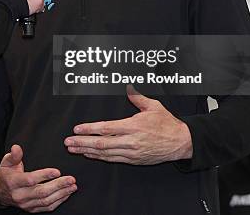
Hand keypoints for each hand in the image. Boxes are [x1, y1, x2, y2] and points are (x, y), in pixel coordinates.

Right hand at [0, 144, 76, 212]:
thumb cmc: (6, 174)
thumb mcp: (6, 162)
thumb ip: (14, 155)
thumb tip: (17, 147)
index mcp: (13, 182)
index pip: (30, 180)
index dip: (44, 175)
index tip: (57, 171)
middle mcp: (19, 195)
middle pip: (41, 192)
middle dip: (58, 185)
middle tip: (71, 179)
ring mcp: (26, 204)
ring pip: (46, 201)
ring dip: (61, 194)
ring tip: (72, 186)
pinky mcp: (31, 209)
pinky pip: (46, 207)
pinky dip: (58, 201)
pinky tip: (66, 194)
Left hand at [64, 85, 192, 164]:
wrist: (181, 143)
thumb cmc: (167, 123)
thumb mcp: (153, 106)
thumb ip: (138, 97)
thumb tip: (128, 88)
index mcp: (133, 126)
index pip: (106, 128)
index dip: (89, 129)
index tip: (77, 128)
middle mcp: (131, 141)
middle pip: (101, 143)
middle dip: (82, 143)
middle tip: (68, 142)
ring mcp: (132, 152)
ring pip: (105, 153)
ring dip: (87, 151)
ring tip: (74, 149)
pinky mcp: (134, 160)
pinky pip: (113, 160)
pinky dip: (99, 158)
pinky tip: (89, 155)